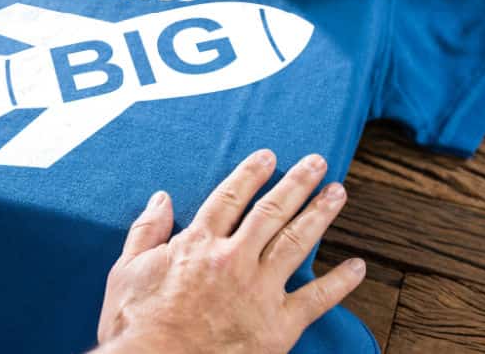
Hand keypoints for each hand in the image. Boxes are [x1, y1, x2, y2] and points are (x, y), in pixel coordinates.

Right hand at [95, 150, 365, 353]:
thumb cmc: (136, 326)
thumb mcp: (126, 272)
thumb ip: (146, 231)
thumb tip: (161, 198)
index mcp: (198, 244)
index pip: (230, 197)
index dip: (252, 173)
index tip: (269, 157)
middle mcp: (234, 259)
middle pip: (271, 211)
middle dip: (297, 183)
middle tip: (317, 162)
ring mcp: (259, 291)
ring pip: (297, 242)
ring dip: (320, 214)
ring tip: (338, 193)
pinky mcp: (278, 326)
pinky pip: (317, 299)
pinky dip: (340, 282)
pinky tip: (358, 266)